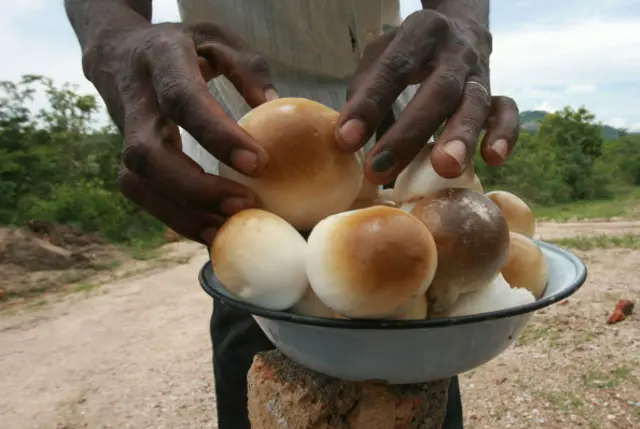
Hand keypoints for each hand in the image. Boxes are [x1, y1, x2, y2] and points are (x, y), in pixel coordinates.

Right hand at [82, 21, 277, 243]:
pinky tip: (210, 230)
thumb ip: (247, 68)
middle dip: (195, 187)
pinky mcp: (126, 158)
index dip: (216, 134)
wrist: (119, 53)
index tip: (257, 163)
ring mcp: (125, 132)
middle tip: (243, 204)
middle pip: (148, 154)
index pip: (182, 100)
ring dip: (182, 213)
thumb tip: (274, 107)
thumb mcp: (217, 38)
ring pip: (137, 181)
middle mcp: (136, 100)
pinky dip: (175, 218)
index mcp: (160, 59)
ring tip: (227, 229)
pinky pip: (142, 194)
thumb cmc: (182, 47)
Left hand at [335, 10, 519, 183]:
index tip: (346, 140)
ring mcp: (479, 72)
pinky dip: (504, 134)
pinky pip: (507, 111)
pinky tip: (493, 160)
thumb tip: (347, 139)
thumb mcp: (380, 57)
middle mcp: (454, 50)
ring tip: (446, 168)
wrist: (460, 30)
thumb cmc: (408, 55)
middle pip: (438, 90)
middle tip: (381, 169)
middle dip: (409, 133)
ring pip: (475, 103)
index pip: (392, 68)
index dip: (369, 104)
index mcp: (419, 33)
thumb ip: (365, 90)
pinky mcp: (496, 92)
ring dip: (461, 136)